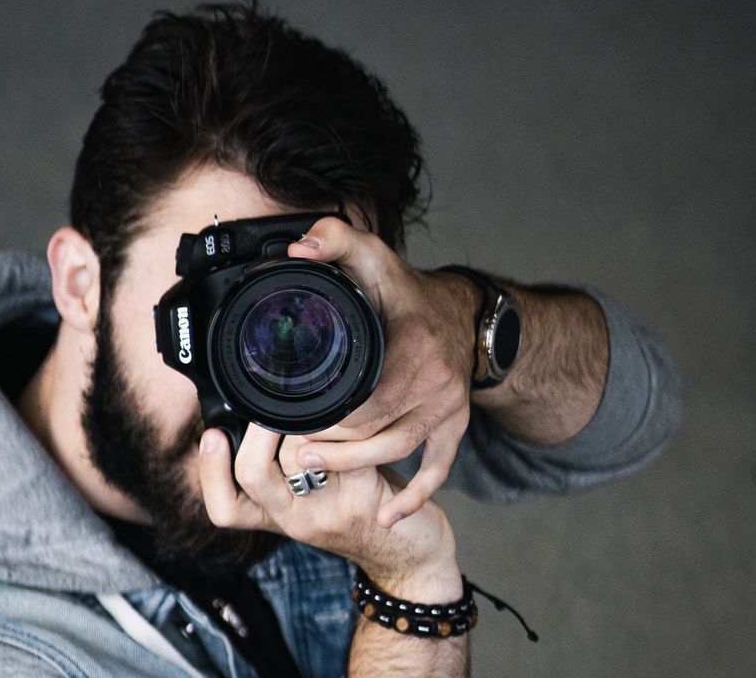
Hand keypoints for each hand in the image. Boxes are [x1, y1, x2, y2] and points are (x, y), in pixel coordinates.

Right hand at [197, 423, 457, 589]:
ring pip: (300, 452)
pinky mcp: (364, 494)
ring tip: (316, 401)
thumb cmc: (357, 514)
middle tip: (271, 406)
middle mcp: (296, 519)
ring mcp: (328, 510)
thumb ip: (282, 472)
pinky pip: (344, 447)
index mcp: (277, 518)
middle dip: (258, 431)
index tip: (210, 436)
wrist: (411, 558)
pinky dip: (345, 422)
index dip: (209, 473)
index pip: (225, 509)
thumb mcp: (310, 503)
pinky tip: (351, 406)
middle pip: (253, 475)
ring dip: (306, 419)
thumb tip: (255, 411)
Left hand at [286, 216, 478, 527]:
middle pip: (376, 429)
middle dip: (331, 444)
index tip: (289, 420)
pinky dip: (415, 494)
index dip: (326, 415)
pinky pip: (438, 468)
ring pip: (398, 450)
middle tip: (290, 451)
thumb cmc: (408, 291)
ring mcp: (449, 407)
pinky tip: (390, 515)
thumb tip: (298, 250)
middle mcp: (436, 380)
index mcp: (414, 344)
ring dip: (356, 465)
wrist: (466, 315)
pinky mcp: (456, 425)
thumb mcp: (373, 253)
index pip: (365, 397)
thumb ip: (333, 240)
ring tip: (312, 469)